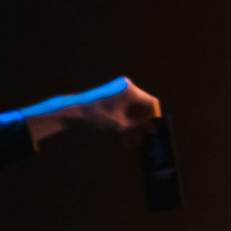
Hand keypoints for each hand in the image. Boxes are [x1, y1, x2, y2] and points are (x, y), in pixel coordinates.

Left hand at [24, 77, 161, 143]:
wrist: (76, 110)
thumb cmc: (98, 116)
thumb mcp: (121, 124)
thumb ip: (139, 126)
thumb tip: (153, 129)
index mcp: (131, 91)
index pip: (151, 103)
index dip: (154, 117)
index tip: (153, 130)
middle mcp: (128, 87)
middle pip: (141, 107)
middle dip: (140, 125)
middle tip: (140, 139)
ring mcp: (120, 90)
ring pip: (132, 110)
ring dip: (132, 125)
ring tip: (130, 142)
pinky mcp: (113, 95)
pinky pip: (123, 108)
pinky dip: (124, 121)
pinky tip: (122, 137)